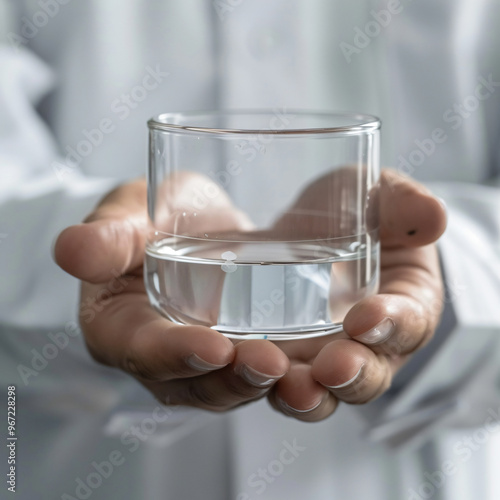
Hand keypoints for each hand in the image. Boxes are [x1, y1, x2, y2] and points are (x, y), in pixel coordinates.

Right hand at [55, 174, 289, 411]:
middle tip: (270, 363)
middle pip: (196, 384)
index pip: (141, 350)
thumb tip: (72, 249)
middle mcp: (167, 355)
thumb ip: (109, 233)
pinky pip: (271, 369)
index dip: (174, 354)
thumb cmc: (152, 216)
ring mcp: (210, 357)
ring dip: (272, 385)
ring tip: (309, 372)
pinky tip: (330, 354)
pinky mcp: (247, 348)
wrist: (193, 222)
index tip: (213, 346)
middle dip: (232, 379)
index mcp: (123, 326)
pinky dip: (298, 368)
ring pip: (238, 385)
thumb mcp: (129, 212)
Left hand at [265, 169, 446, 420]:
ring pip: (316, 393)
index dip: (393, 324)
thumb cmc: (352, 215)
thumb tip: (433, 216)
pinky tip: (235, 365)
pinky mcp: (278, 360)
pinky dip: (252, 381)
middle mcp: (366, 347)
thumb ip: (402, 203)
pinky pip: (266, 382)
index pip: (409, 324)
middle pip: (365, 378)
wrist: (304, 230)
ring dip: (302, 394)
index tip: (367, 316)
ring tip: (286, 381)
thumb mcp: (377, 197)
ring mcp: (318, 360)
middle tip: (334, 365)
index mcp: (404, 308)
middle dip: (351, 375)